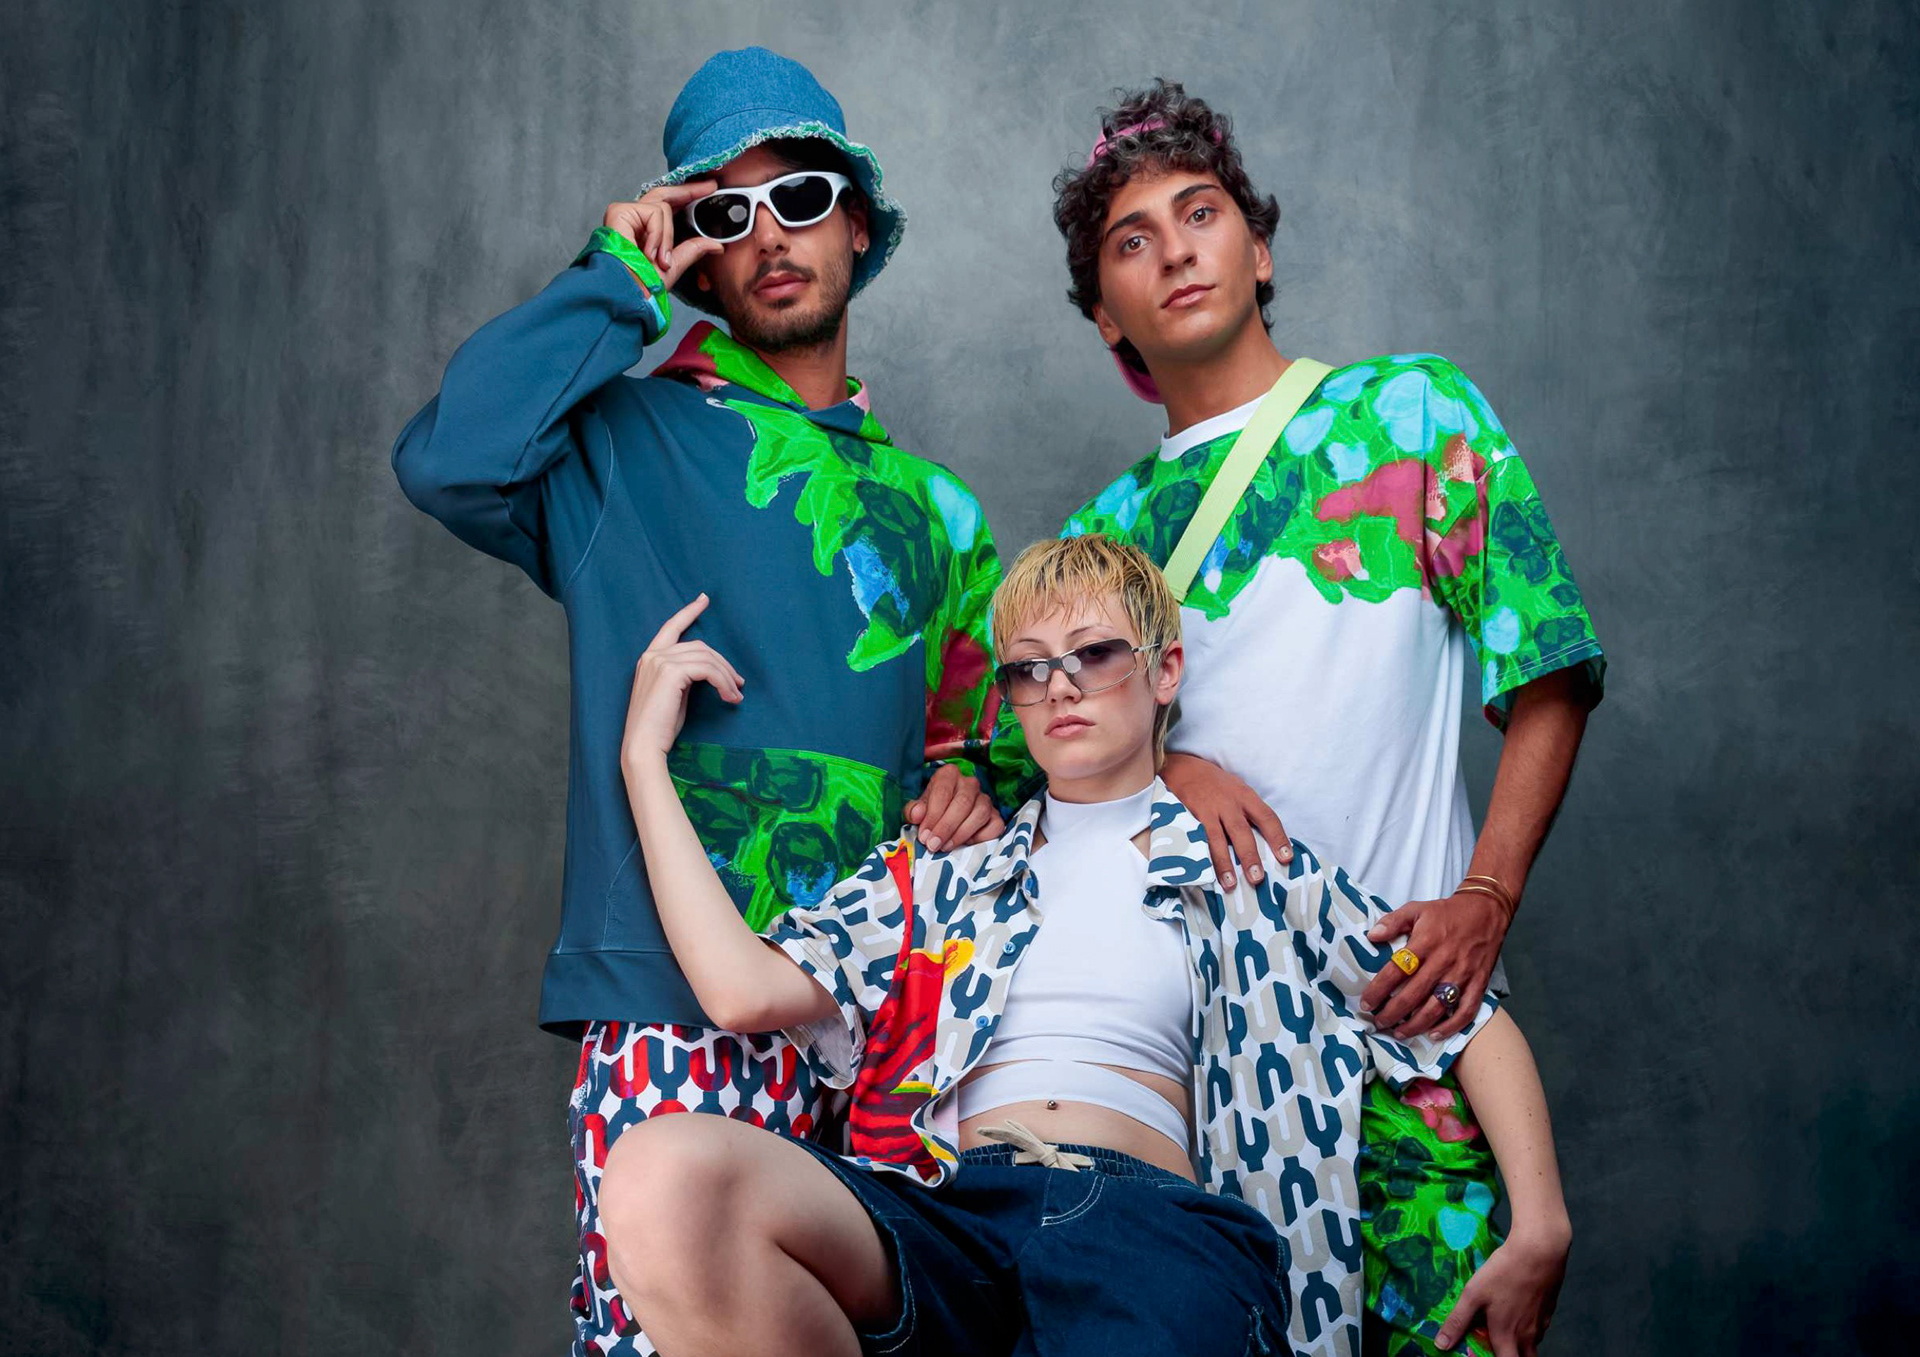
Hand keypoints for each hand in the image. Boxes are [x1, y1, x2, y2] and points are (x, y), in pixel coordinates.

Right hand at [602, 180, 724, 289]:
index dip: (688, 195)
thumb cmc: (643, 285)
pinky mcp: (619, 212)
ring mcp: (626, 214)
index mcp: (646, 230)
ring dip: (667, 237)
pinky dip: (657, 234)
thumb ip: (692, 250)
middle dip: (689, 190)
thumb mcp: (675, 265)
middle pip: (664, 194)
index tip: (710, 189)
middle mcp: (635, 220)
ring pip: (662, 208)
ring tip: (660, 259)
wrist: (628, 293)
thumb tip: (716, 246)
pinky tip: (649, 252)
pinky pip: (653, 213)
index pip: (669, 206)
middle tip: (711, 186)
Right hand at [620, 594, 743, 770]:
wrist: (643, 745)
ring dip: (726, 676)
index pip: (671, 627)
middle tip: (738, 683)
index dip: (689, 612)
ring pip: (706, 658)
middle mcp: (653, 655)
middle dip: (723, 663)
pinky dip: (723, 682)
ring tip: (736, 695)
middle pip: (700, 647)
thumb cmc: (659, 727)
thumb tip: (711, 672)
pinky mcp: (671, 672)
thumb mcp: (673, 695)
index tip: (704, 599)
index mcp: (649, 658)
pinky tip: (729, 697)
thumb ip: (685, 676)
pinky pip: (707, 670)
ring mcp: (660, 661)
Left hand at [904, 763, 1003, 852]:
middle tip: (933, 844)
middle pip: (962, 802)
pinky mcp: (996, 816)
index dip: (933, 815)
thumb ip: (914, 811)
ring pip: (980, 813)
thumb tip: (917, 814)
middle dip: (946, 826)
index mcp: (949, 774)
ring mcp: (985, 799)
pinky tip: (966, 845)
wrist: (947, 819)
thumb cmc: (932, 811)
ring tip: (946, 847)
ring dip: (961, 833)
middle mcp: (970, 783)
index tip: (924, 835)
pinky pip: (994, 826)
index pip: (943, 791)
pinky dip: (981, 838)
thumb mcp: (918, 809)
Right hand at [1159, 752, 1289, 889]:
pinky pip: (1198, 839)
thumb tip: (1265, 839)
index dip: (1278, 838)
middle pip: (1243, 832)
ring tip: (1230, 884)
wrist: (1182, 767)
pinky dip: (1202, 856)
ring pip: (1218, 839)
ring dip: (1224, 863)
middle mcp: (1229, 802)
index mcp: (1245, 796)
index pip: (1267, 818)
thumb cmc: (1214, 782)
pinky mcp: (1190, 814)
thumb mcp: (1236, 789)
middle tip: (1257, 879)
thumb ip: (1248, 810)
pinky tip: (1204, 870)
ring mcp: (1209, 809)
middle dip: (1250, 856)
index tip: (1287, 858)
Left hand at [1362, 890, 1510, 1039]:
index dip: (1378, 989)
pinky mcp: (1479, 983)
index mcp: (1425, 942)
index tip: (1366, 1002)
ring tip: (1400, 1033)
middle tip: (1378, 1022)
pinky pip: (1466, 1011)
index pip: (1396, 970)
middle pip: (1413, 994)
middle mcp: (1443, 961)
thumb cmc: (1446, 913)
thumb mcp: (1416, 909)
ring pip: (1437, 1007)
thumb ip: (1393, 921)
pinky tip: (1435, 1035)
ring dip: (1416, 1024)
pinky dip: (1451, 1027)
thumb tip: (1371, 936)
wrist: (1486, 911)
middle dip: (1392, 1013)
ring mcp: (1462, 975)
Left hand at [1434, 1223, 1568, 1356]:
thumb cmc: (1503, 1272)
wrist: (1539, 1251)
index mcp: (1507, 1335)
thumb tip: (1441, 1345)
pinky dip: (1530, 1328)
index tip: (1486, 1355)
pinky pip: (1540, 1328)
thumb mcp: (1473, 1294)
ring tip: (1506, 1330)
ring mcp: (1541, 1323)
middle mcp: (1528, 1335)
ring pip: (1534, 1344)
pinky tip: (1520, 1310)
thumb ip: (1458, 1321)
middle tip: (1498, 1347)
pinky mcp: (1549, 1309)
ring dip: (1522, 1344)